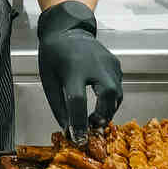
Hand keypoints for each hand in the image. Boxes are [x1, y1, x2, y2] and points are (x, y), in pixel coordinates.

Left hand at [37, 1, 122, 140]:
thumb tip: (68, 130)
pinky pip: (118, 87)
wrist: (68, 30)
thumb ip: (59, 107)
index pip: (78, 101)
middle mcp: (95, 66)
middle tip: (91, 127)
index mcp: (73, 69)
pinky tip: (100, 104)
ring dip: (108, 110)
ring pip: (117, 94)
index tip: (79, 138)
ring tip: (94, 118)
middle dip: (102, 116)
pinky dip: (111, 100)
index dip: (79, 122)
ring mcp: (109, 64)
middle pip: (108, 96)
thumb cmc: (54, 55)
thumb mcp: (49, 81)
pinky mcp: (116, 65)